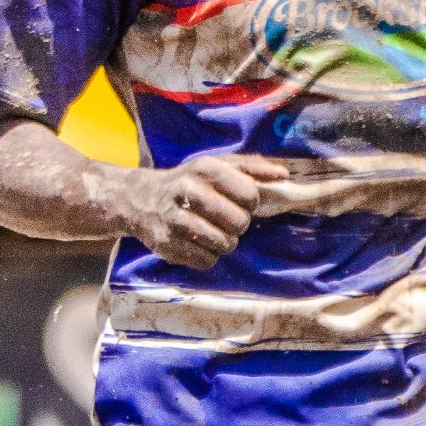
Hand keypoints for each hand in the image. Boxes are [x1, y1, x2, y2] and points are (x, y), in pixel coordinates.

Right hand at [121, 151, 282, 267]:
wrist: (141, 199)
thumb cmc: (190, 181)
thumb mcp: (218, 165)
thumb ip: (253, 167)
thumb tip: (283, 175)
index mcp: (205, 168)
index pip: (250, 195)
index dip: (250, 202)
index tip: (239, 201)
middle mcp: (188, 191)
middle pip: (239, 223)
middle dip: (238, 224)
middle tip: (225, 218)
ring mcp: (175, 220)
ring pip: (225, 244)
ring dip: (224, 242)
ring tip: (212, 230)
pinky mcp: (168, 245)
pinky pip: (206, 261)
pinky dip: (207, 255)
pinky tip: (197, 242)